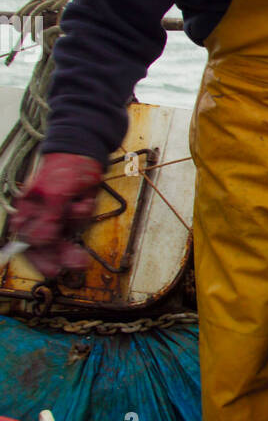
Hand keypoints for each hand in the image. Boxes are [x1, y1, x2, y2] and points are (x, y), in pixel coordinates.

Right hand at [10, 153, 104, 277]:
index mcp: (28, 211)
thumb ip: (48, 218)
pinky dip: (85, 214)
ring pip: (66, 236)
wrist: (87, 150)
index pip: (27, 242)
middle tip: (77, 262)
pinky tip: (85, 199)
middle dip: (62, 254)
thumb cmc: (65, 165)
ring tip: (82, 205)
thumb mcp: (55, 192)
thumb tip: (40, 242)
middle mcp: (41, 216)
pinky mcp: (74, 213)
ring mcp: (58, 215)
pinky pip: (80, 225)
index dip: (38, 258)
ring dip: (77, 224)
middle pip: (48, 246)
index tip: (53, 270)